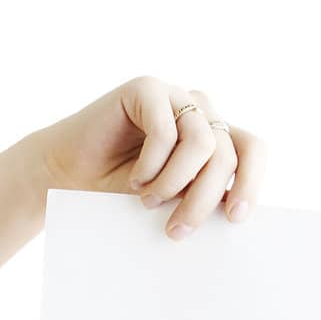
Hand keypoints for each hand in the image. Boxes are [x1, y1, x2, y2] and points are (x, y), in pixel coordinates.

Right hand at [33, 74, 265, 236]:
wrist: (69, 176)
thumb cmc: (119, 192)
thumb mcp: (171, 201)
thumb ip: (200, 196)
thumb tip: (230, 214)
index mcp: (214, 137)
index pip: (252, 149)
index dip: (251, 182)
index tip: (234, 217)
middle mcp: (199, 112)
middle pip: (225, 154)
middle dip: (202, 199)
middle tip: (177, 231)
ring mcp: (174, 97)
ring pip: (202, 143)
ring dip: (175, 183)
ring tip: (148, 202)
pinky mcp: (147, 88)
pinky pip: (165, 131)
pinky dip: (152, 165)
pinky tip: (136, 179)